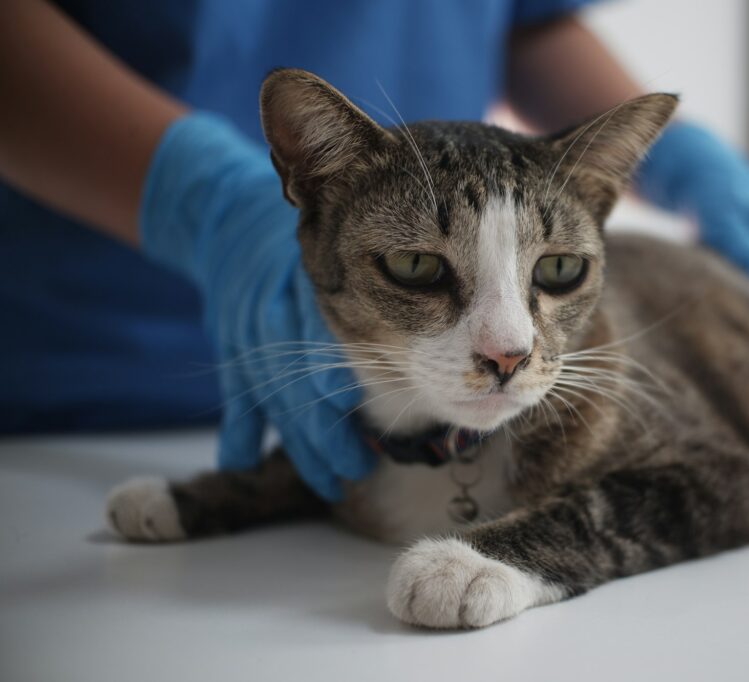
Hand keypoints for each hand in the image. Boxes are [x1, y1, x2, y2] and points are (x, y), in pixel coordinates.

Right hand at [139, 113, 375, 499]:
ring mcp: (244, 334)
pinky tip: (241, 462)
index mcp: (312, 291)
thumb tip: (476, 338)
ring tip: (330, 480)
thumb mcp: (349, 256)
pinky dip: (237, 431)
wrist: (229, 214)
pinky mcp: (225, 346)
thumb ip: (388, 298)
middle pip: (296, 387)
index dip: (334, 386)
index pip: (322, 346)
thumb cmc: (318, 241)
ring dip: (298, 444)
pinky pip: (233, 394)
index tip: (358, 416)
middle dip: (324, 434)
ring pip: (270, 400)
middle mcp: (274, 314)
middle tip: (356, 468)